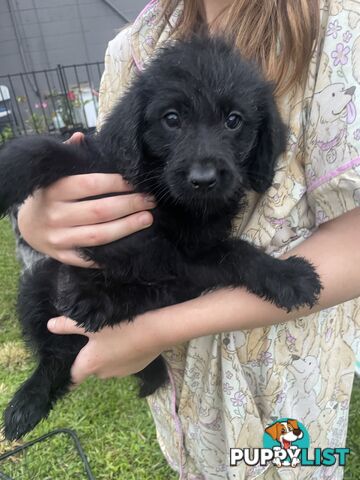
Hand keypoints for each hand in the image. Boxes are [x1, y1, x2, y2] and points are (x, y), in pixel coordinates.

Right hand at [17, 132, 154, 266]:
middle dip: (130, 205)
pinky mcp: (63, 256)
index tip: (136, 182)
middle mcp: (54, 215)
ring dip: (127, 227)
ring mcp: (58, 238)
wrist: (28, 226)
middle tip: (150, 200)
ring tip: (147, 219)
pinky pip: (91, 257)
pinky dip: (111, 253)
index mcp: (54, 190)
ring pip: (99, 236)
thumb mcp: (54, 175)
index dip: (117, 183)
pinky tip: (131, 244)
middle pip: (100, 211)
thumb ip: (69, 156)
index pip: (91, 184)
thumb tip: (81, 137)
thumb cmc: (50, 196)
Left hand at [47, 315, 163, 383]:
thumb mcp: (91, 324)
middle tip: (93, 338)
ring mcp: (122, 373)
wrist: (156, 330)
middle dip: (91, 358)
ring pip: (108, 366)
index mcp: (90, 365)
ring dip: (108, 356)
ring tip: (113, 336)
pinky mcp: (137, 368)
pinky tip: (128, 339)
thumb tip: (50, 326)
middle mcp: (104, 374)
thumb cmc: (120, 326)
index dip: (68, 374)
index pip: (73, 377)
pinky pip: (124, 363)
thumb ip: (68, 325)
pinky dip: (123, 354)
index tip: (66, 369)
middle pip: (91, 369)